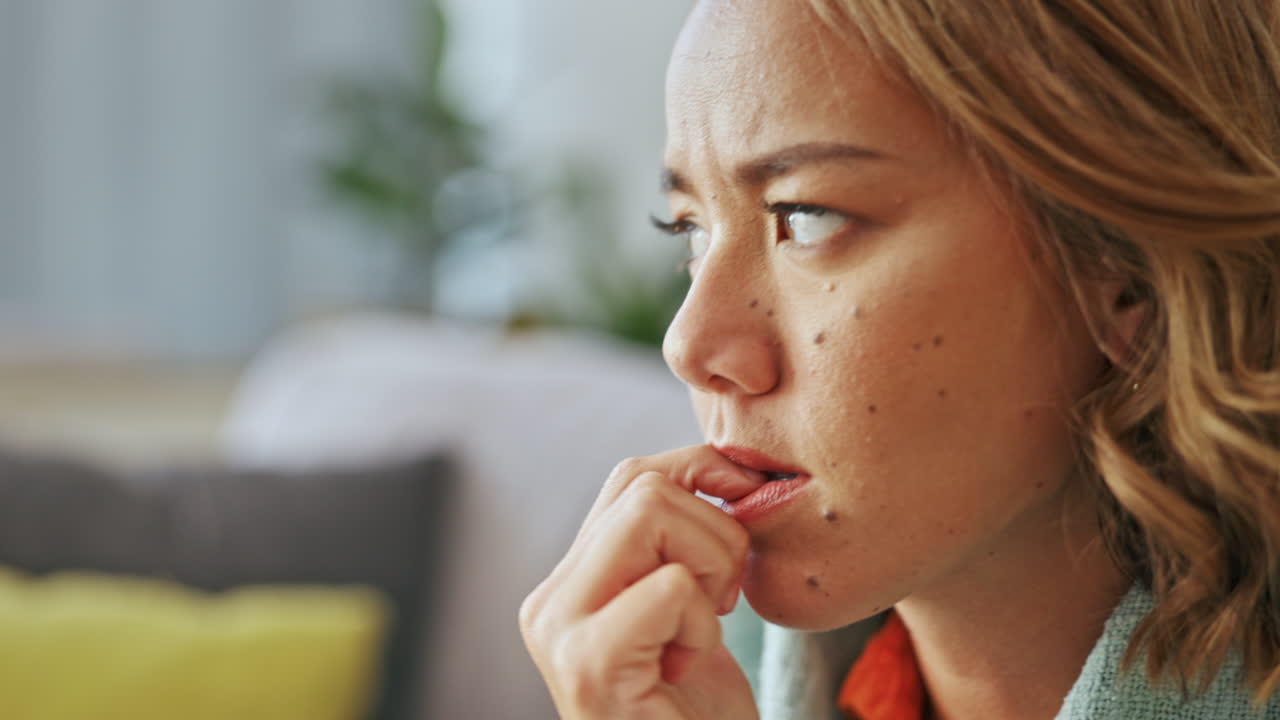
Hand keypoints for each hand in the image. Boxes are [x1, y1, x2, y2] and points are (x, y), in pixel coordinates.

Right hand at [519, 445, 762, 719]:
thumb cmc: (701, 713)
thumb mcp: (692, 607)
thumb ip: (683, 541)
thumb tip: (728, 464)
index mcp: (570, 582)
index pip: (631, 476)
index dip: (701, 473)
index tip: (748, 504)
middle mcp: (549, 601)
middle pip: (641, 485)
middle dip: (714, 527)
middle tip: (725, 593)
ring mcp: (558, 632)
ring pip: (650, 514)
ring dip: (711, 568)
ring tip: (706, 629)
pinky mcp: (587, 666)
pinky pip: (670, 586)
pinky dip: (706, 621)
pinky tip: (692, 665)